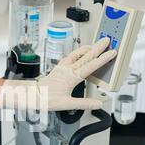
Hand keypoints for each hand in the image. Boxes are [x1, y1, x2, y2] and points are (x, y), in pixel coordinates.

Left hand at [0, 37, 116, 110]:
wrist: (33, 95)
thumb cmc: (46, 99)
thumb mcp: (67, 104)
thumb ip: (84, 104)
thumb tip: (97, 104)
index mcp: (72, 77)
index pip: (91, 65)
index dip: (103, 59)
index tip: (112, 52)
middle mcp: (67, 70)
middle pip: (86, 56)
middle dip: (97, 47)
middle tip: (106, 40)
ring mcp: (62, 68)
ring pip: (77, 54)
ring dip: (87, 48)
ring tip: (95, 44)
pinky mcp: (58, 69)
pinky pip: (69, 58)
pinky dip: (77, 53)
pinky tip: (78, 53)